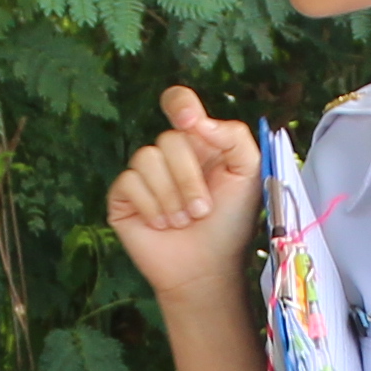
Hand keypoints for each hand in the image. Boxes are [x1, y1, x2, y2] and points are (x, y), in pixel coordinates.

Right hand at [104, 86, 264, 295]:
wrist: (207, 268)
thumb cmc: (229, 223)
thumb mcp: (248, 175)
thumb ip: (234, 137)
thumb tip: (198, 121)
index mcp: (197, 142)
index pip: (178, 102)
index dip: (180, 104)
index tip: (190, 122)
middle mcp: (167, 155)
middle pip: (168, 140)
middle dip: (189, 179)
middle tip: (202, 211)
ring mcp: (142, 175)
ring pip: (146, 159)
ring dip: (171, 197)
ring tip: (183, 222)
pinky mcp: (122, 197)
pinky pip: (128, 182)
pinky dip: (151, 207)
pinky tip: (161, 224)